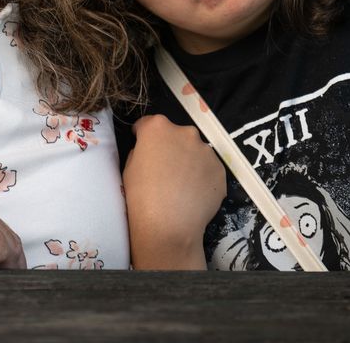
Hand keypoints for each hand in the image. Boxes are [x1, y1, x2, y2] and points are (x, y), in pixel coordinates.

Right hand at [123, 114, 226, 268]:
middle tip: (164, 168)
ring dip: (188, 161)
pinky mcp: (220, 170)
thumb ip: (141, 151)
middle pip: (175, 135)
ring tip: (181, 186)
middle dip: (170, 147)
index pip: (147, 124)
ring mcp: (206, 150)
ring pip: (195, 151)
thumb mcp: (129, 167)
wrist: (168, 226)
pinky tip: (193, 195)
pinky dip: (201, 177)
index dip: (142, 135)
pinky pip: (208, 169)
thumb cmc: (140, 196)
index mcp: (157, 127)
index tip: (141, 144)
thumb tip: (152, 152)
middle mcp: (185, 132)